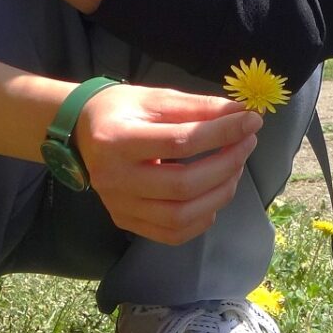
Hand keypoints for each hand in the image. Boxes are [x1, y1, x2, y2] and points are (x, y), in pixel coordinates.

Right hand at [73, 84, 262, 244]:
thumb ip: (199, 107)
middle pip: (183, 185)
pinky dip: (202, 218)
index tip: (252, 122)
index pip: (180, 142)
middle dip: (226, 164)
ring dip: (220, 193)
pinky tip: (213, 194)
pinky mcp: (125, 221)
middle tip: (247, 143)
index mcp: (118, 140)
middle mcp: (114, 178)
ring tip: (234, 168)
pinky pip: (172, 233)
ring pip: (180, 216)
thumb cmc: (121, 111)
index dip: (222, 133)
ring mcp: (118, 205)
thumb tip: (243, 116)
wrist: (80, 132)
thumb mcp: (156, 99)